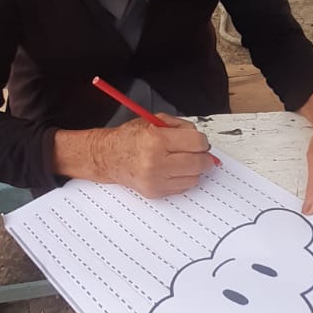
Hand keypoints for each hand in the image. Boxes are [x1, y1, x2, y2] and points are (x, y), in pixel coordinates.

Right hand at [88, 114, 214, 196]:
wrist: (108, 156)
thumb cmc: (130, 138)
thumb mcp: (155, 121)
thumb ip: (181, 127)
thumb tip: (202, 140)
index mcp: (157, 139)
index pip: (196, 143)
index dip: (203, 142)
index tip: (201, 142)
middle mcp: (156, 161)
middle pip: (198, 163)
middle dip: (204, 157)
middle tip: (201, 153)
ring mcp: (155, 179)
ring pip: (193, 178)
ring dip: (194, 169)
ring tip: (183, 161)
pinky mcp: (154, 192)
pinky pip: (182, 188)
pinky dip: (183, 179)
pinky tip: (173, 170)